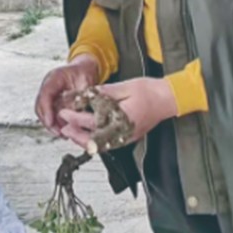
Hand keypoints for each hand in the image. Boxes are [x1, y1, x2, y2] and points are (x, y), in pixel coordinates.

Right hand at [34, 54, 100, 135]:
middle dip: (47, 121)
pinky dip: (55, 123)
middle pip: (40, 105)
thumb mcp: (87, 82)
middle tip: (58, 132)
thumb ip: (81, 96)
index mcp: (55, 77)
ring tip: (62, 134)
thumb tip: (78, 113)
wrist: (85, 69)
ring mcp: (49, 94)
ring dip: (51, 124)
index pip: (46, 93)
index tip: (50, 122)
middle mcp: (48, 85)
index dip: (46, 109)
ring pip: (43, 112)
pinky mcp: (52, 101)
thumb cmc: (85, 72)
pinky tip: (64, 130)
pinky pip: (50, 114)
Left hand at [57, 77, 177, 149]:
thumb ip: (105, 93)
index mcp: (122, 119)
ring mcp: (127, 137)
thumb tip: (87, 94)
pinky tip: (89, 134)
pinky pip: (108, 143)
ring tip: (72, 133)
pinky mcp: (129, 136)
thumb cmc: (150, 92)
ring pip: (101, 145)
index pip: (92, 122)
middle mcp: (124, 132)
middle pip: (94, 140)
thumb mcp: (124, 87)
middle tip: (63, 127)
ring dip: (85, 140)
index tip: (65, 113)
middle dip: (76, 135)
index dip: (75, 118)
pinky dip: (96, 140)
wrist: (169, 99)